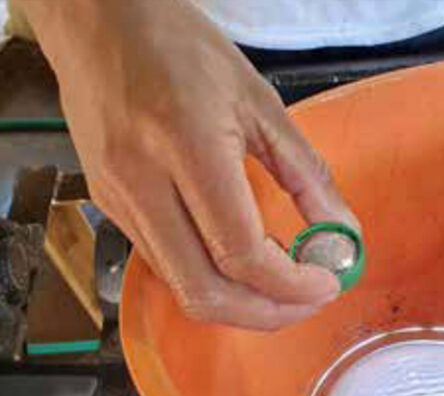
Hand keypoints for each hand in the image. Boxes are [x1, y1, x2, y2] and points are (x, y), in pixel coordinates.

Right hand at [21, 0, 357, 328]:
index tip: (327, 284)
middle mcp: (142, 182)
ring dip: (242, 305)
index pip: (239, 252)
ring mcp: (118, 201)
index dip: (291, 285)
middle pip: (205, 292)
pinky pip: (168, 268)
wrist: (96, 21)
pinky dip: (213, 282)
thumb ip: (306, 175)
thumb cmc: (181, 48)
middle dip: (268, 314)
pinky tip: (244, 266)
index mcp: (186, 145)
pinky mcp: (109, 210)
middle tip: (309, 302)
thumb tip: (344, 233)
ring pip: (183, 290)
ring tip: (284, 287)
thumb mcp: (260, 102)